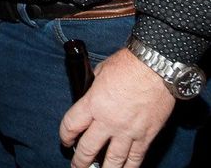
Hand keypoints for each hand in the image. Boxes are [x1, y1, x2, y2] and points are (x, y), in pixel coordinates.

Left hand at [59, 48, 174, 167]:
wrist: (156, 67)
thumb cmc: (128, 65)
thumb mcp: (100, 72)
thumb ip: (93, 87)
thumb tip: (90, 94)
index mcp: (93, 104)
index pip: (71, 126)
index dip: (65, 136)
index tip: (66, 141)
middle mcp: (108, 121)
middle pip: (89, 148)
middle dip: (80, 160)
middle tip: (76, 166)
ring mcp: (128, 131)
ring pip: (113, 159)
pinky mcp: (146, 136)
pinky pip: (136, 157)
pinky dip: (129, 167)